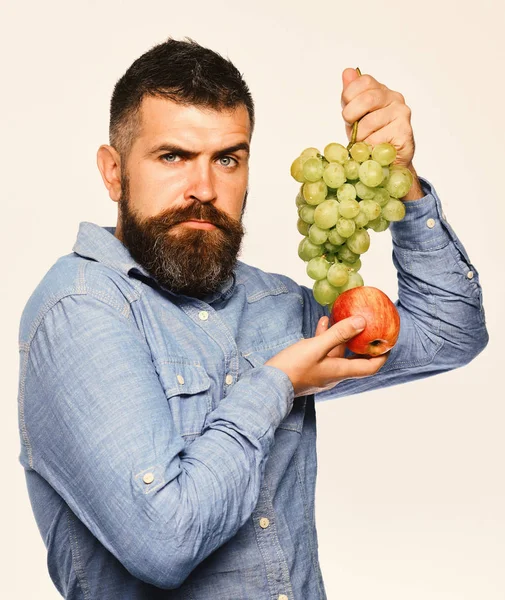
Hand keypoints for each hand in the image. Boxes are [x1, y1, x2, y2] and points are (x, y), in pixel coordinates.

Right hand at [265, 316, 387, 396]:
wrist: (269, 384)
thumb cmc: (293, 367)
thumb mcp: (317, 347)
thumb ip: (339, 334)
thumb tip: (362, 322)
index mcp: (340, 371)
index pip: (370, 367)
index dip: (382, 356)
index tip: (389, 342)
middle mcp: (334, 374)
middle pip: (354, 358)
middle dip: (361, 341)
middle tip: (369, 325)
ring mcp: (321, 372)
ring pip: (336, 352)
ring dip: (340, 335)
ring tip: (341, 317)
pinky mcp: (309, 368)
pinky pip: (323, 352)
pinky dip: (325, 338)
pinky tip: (322, 323)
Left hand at [341, 69, 423, 200]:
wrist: (387, 160)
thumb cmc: (371, 136)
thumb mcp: (355, 116)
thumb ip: (350, 96)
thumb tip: (347, 72)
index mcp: (381, 90)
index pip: (363, 81)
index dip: (349, 96)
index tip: (347, 112)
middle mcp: (394, 98)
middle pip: (367, 98)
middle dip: (351, 115)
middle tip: (350, 127)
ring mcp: (402, 114)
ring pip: (370, 122)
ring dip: (360, 137)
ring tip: (363, 142)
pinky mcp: (404, 132)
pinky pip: (377, 139)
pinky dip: (369, 147)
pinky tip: (373, 149)